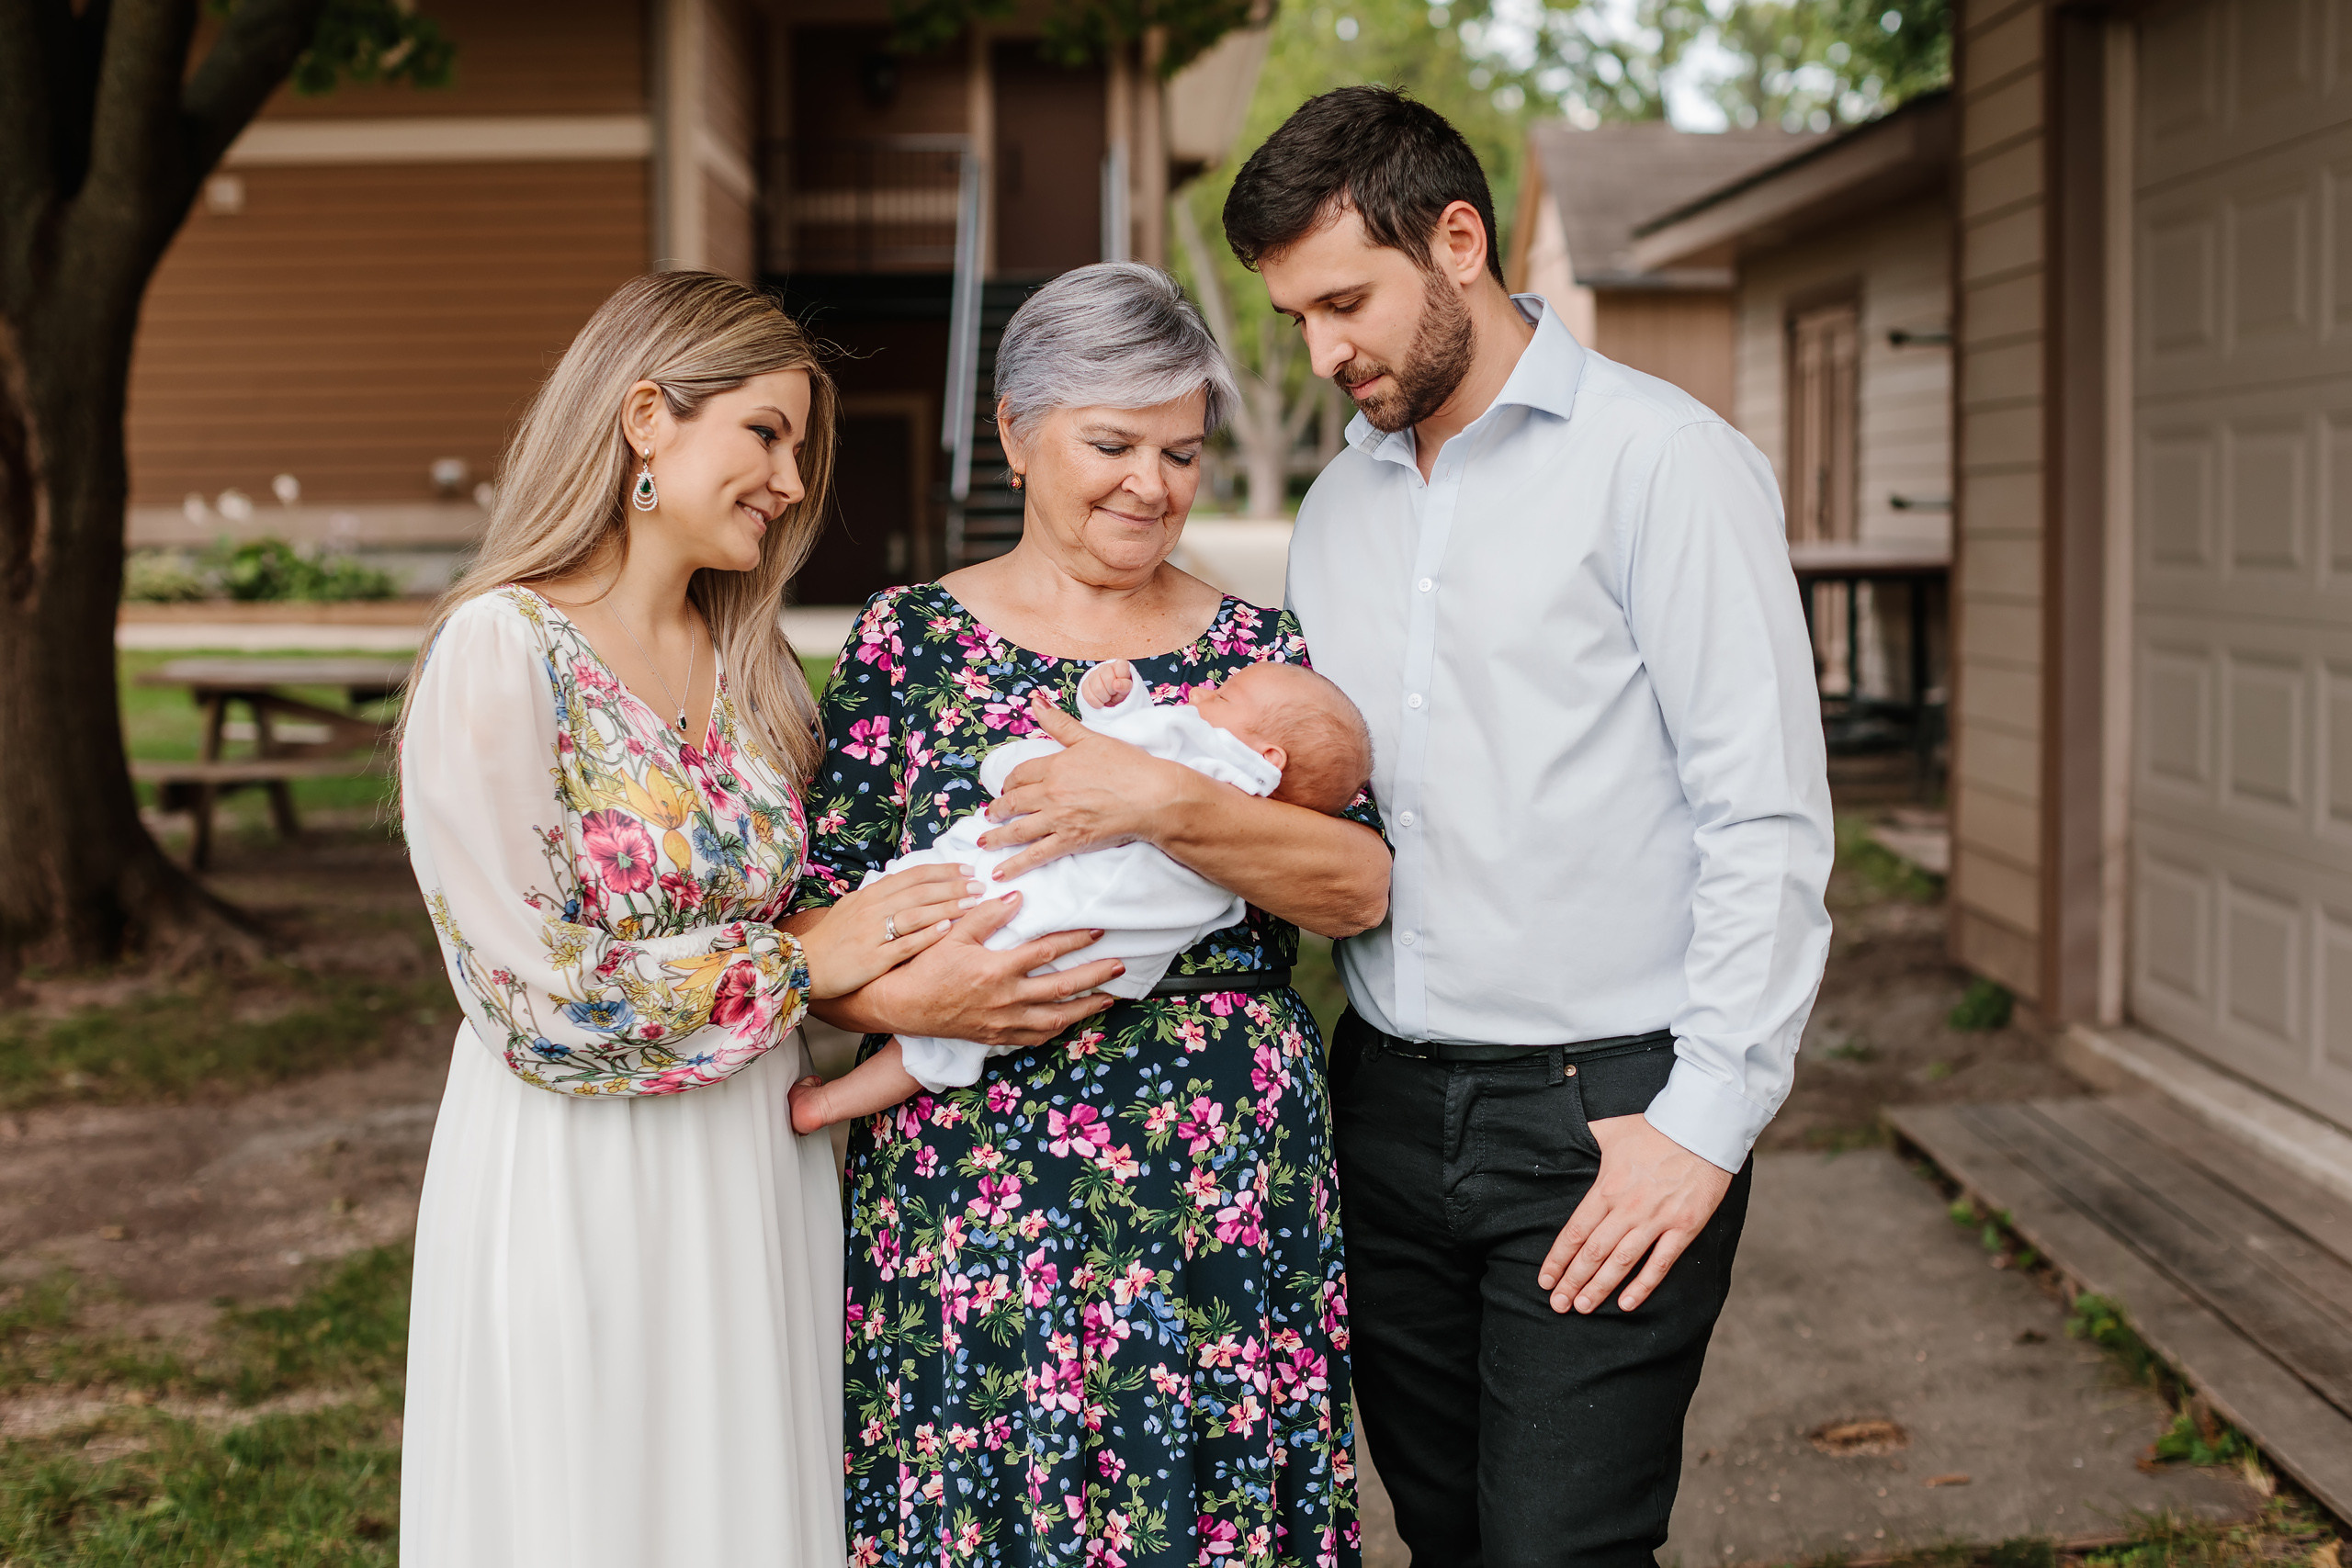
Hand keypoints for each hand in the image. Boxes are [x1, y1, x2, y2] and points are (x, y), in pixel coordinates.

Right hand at [793, 863, 980, 1000]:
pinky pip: (904, 944)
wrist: (804, 965)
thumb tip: (905, 883)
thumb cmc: (832, 938)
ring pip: (916, 914)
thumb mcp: (853, 907)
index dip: (942, 871)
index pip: (913, 876)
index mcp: (870, 894)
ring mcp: (872, 933)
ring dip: (948, 907)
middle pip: (920, 891)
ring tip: (973, 904)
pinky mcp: (873, 958)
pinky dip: (927, 935)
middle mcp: (872, 909)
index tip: (967, 870)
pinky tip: (948, 929)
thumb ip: (880, 896)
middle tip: (980, 885)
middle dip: (953, 887)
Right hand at [823, 891, 1123, 1046]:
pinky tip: (1070, 1021)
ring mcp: (1002, 1022)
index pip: (1045, 953)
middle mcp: (1004, 999)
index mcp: (995, 970)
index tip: (1097, 931)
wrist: (903, 1006)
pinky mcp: (997, 1037)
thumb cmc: (925, 967)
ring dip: (1085, 1008)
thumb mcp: (953, 934)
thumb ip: (987, 915)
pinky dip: (1057, 1030)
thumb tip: (1017, 896)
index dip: (1074, 941)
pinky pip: (1035, 1037)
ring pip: (1054, 1018)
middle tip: (1118, 965)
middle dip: (1094, 976)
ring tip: (1108, 998)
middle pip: (1061, 989)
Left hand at [981, 693, 1201, 878]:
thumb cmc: (1128, 765)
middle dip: (998, 810)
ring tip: (984, 842)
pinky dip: (1016, 864)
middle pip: (1014, 802)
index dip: (1010, 782)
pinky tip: (1001, 872)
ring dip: (997, 837)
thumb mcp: (1091, 737)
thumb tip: (1036, 702)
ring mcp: (1059, 819)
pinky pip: (1036, 855)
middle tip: (989, 815)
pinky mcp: (1071, 841)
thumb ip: (1060, 723)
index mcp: (1055, 766)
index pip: (1021, 774)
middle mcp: (1050, 793)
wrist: (1152, 796)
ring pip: (1018, 830)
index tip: (1006, 788)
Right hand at [1078, 659, 1133, 708]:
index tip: (1122, 687)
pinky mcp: (1085, 684)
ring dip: (1104, 698)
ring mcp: (1093, 674)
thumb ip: (1125, 685)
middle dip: (1113, 691)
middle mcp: (1105, 667)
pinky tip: (1100, 701)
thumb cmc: (1121, 690)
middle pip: (1108, 679)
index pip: (1121, 669)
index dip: (1122, 681)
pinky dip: (1096, 703)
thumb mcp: (1128, 689)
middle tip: (1114, 693)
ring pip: (1097, 688)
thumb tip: (1116, 684)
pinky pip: (1088, 696)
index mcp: (1119, 664)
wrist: (1111, 697)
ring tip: (1108, 697)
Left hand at [1537, 1114, 1733, 1314]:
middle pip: (1593, 1252)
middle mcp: (1628, 1208)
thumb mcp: (1610, 1130)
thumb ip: (1586, 1138)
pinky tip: (1626, 1304)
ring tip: (1582, 1307)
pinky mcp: (1683, 1227)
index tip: (1545, 1280)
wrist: (1701, 1129)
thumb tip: (1562, 1133)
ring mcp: (1656, 1220)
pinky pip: (1660, 1263)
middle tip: (1558, 1304)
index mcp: (1606, 1188)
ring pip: (1621, 1262)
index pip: (1576, 1231)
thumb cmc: (1654, 1129)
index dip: (1558, 1259)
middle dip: (1572, 1281)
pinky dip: (1643, 1286)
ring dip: (1599, 1288)